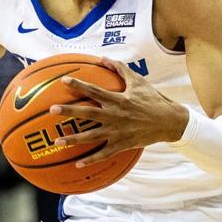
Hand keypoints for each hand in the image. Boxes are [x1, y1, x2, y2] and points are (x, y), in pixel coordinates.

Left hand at [49, 57, 190, 166]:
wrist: (170, 122)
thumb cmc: (153, 100)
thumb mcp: (138, 82)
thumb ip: (120, 69)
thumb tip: (103, 58)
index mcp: (118, 100)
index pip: (95, 91)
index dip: (79, 85)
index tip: (63, 81)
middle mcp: (115, 116)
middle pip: (88, 113)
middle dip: (69, 112)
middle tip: (52, 110)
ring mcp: (118, 132)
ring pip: (92, 137)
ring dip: (74, 139)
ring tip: (57, 141)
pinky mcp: (122, 144)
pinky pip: (104, 153)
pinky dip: (91, 160)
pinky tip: (78, 164)